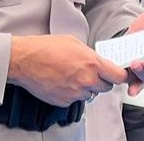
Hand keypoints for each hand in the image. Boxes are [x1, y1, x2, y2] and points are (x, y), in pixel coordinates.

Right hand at [7, 34, 123, 106]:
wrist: (25, 60)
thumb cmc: (44, 48)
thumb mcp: (72, 41)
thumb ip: (89, 54)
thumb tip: (96, 60)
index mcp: (91, 63)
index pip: (119, 76)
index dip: (118, 75)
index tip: (116, 74)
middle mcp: (86, 80)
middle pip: (106, 87)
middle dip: (100, 80)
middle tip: (88, 72)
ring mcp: (76, 93)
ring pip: (90, 94)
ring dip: (85, 87)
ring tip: (70, 75)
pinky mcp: (65, 101)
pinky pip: (75, 99)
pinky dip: (71, 92)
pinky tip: (61, 81)